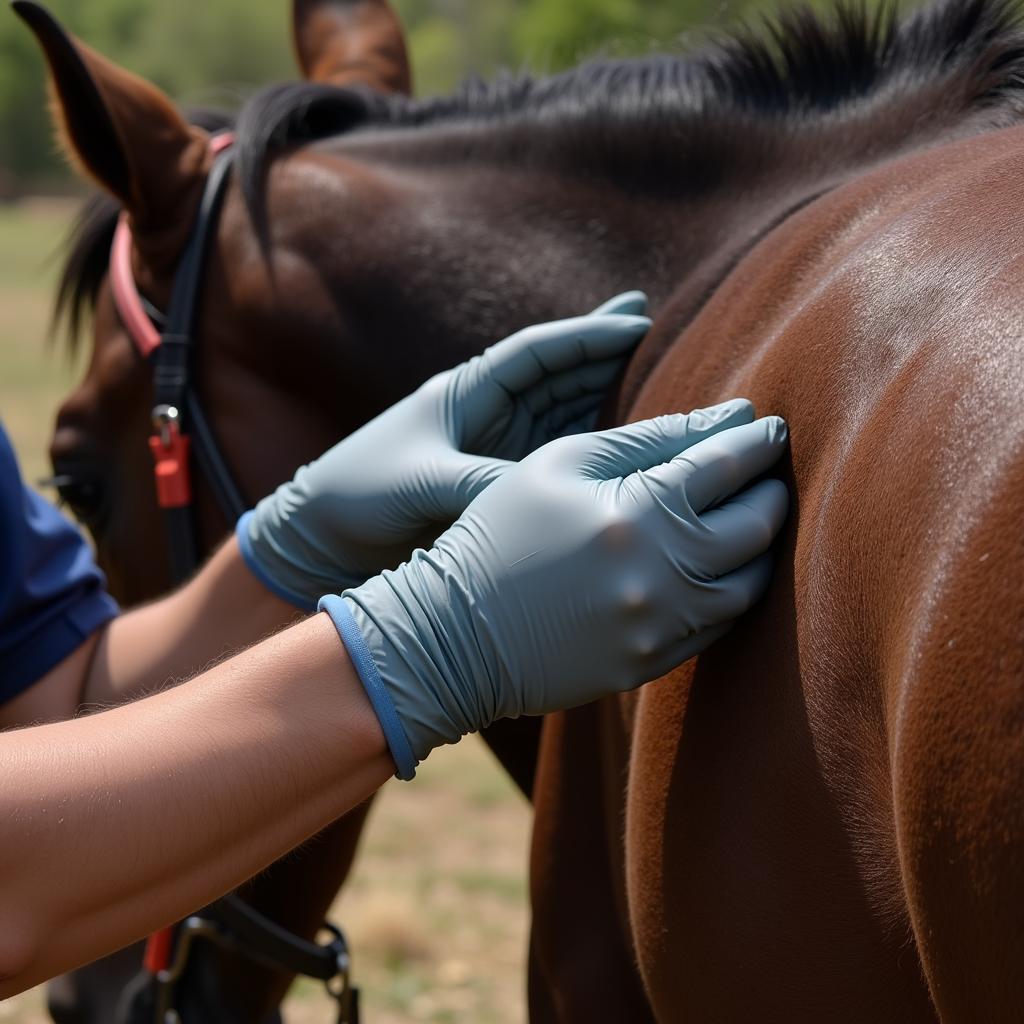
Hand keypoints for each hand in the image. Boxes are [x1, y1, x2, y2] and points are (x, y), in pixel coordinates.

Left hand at [237, 294, 650, 607]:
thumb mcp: (422, 483)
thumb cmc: (358, 494)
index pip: (536, 352)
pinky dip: (583, 442)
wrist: (319, 535)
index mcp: (463, 392)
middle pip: (556, 373)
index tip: (638, 321)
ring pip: (558, 411)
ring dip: (600, 393)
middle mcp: (483, 413)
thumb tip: (546, 493)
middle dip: (603, 352)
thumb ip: (482, 484)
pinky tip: (616, 439)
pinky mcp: (490, 480)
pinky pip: (548, 453)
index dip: (587, 336)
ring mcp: (490, 446)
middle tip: (657, 331)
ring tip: (652, 375)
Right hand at [321, 400, 789, 778]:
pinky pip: (720, 627)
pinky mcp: (652, 663)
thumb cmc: (500, 531)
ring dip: (761, 546)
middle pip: (755, 525)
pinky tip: (719, 569)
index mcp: (638, 511)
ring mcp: (660, 627)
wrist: (454, 632)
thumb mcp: (561, 463)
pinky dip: (731, 591)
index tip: (770, 426)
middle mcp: (661, 573)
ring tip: (753, 518)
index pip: (726, 465)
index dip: (756, 440)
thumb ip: (647, 438)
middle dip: (770, 490)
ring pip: (749, 584)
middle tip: (768, 471)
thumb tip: (730, 417)